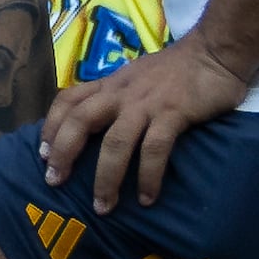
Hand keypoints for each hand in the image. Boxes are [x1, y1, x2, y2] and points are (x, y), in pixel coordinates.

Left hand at [36, 34, 248, 210]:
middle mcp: (122, 93)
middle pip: (80, 120)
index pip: (68, 99)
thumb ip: (118, 96)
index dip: (51, 126)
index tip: (43, 154)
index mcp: (111, 84)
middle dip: (64, 153)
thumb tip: (99, 124)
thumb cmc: (177, 69)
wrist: (215, 51)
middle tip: (55, 182)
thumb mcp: (137, 76)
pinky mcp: (173, 113)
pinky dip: (148, 177)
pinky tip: (148, 199)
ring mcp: (146, 103)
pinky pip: (154, 149)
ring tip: (103, 206)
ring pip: (115, 142)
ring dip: (106, 177)